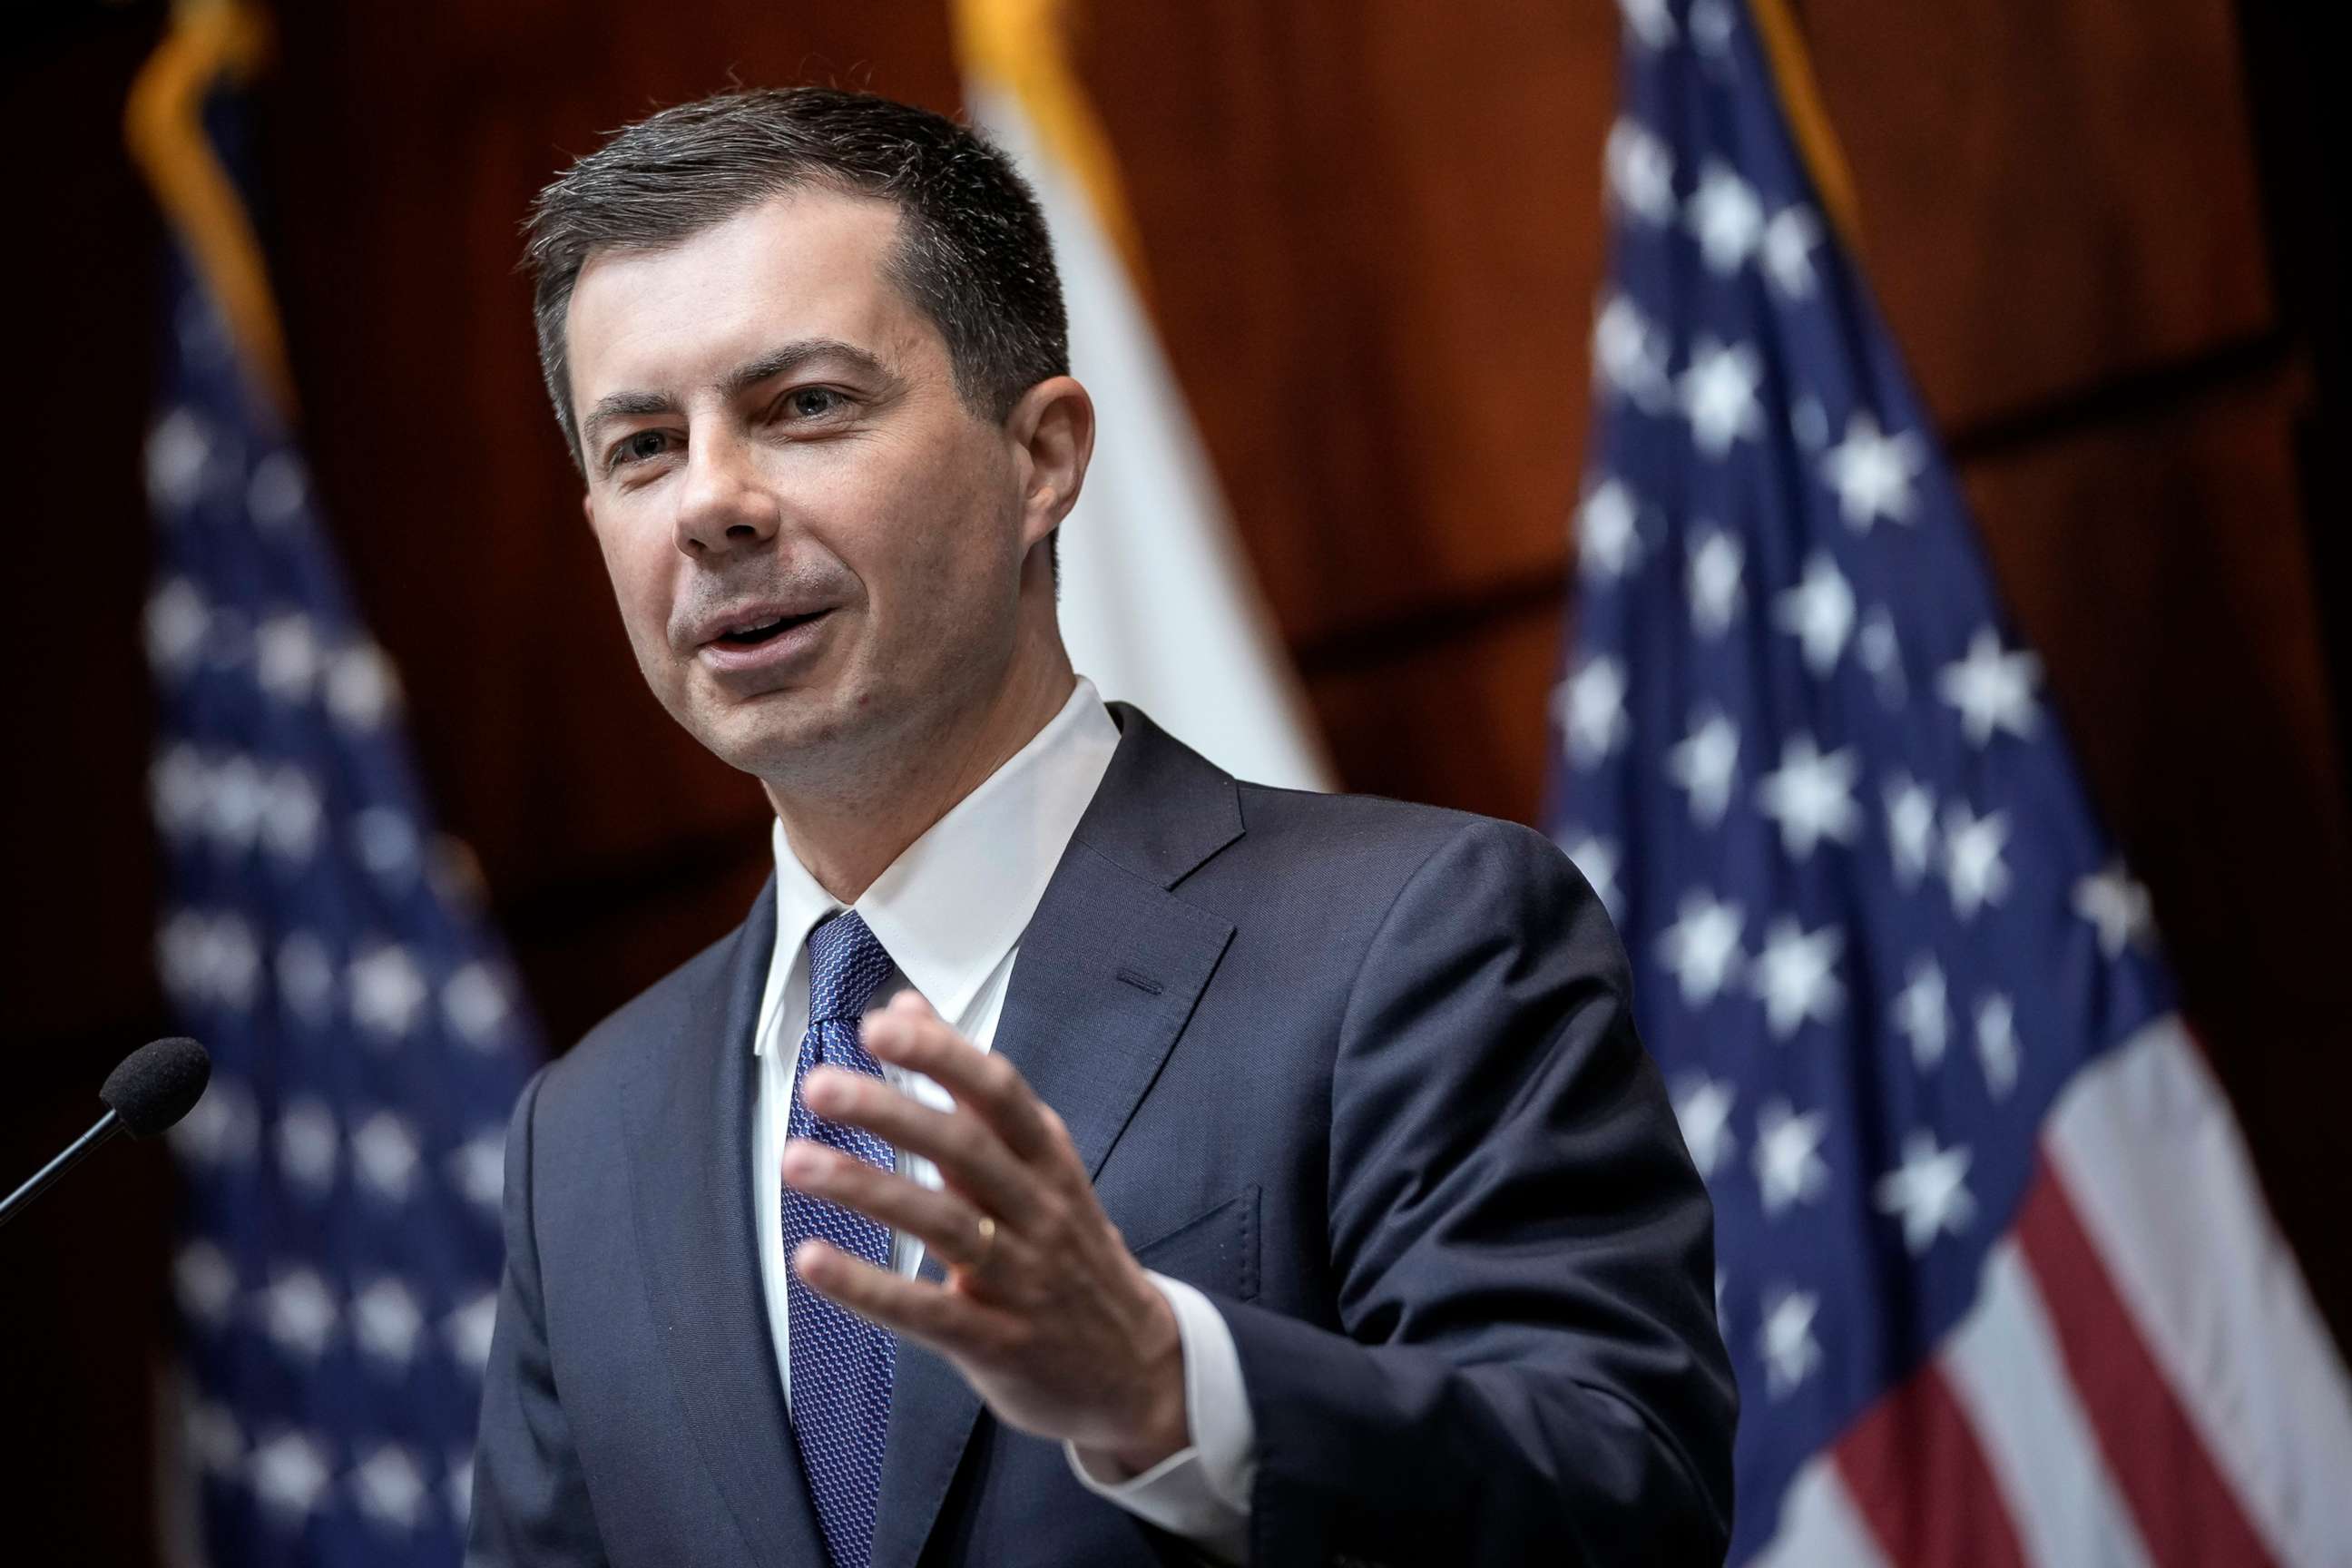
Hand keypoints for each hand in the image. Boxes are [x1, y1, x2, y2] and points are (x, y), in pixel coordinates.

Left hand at [782, 991, 1188, 1474]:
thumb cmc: (1068, 1250)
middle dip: (892, 1112)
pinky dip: (868, 1286)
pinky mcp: (999, 1343)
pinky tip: (813, 1260)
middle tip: (821, 1086)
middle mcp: (1040, 1210)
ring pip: (943, 1224)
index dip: (941, 1057)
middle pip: (967, 1150)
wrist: (1136, 1366)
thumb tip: (905, 1007)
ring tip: (798, 1160)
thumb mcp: (1037, 1164)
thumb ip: (967, 1089)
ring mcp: (1022, 1279)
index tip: (879, 1026)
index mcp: (1048, 1159)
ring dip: (867, 1188)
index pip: (999, 1092)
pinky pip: (928, 1312)